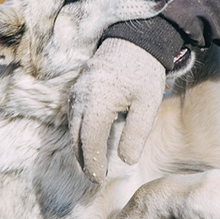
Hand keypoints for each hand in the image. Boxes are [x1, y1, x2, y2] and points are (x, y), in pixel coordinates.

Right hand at [69, 38, 165, 183]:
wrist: (136, 39)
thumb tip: (126, 160)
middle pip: (75, 135)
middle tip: (94, 177)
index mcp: (97, 101)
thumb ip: (137, 134)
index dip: (92, 162)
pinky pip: (74, 114)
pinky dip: (79, 131)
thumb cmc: (145, 71)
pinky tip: (88, 139)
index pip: (89, 140)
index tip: (99, 179)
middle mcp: (80, 96)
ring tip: (91, 163)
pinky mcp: (79, 86)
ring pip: (72, 126)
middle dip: (83, 158)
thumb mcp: (148, 104)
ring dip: (79, 146)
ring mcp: (77, 90)